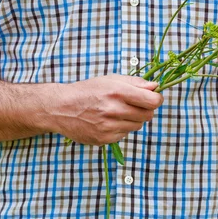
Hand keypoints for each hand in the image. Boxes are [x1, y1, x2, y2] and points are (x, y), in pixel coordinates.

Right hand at [41, 75, 163, 145]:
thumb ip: (135, 83)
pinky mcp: (104, 139)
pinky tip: (109, 121)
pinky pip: (125, 134)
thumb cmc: (88, 91)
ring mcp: (109, 126)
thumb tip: (155, 87)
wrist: (61, 108)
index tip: (154, 98)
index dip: (156, 99)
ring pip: (137, 126)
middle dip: (145, 109)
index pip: (152, 101)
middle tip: (135, 105)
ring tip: (118, 112)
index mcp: (117, 91)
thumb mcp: (110, 79)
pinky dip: (121, 128)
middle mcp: (114, 110)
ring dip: (133, 119)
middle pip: (148, 115)